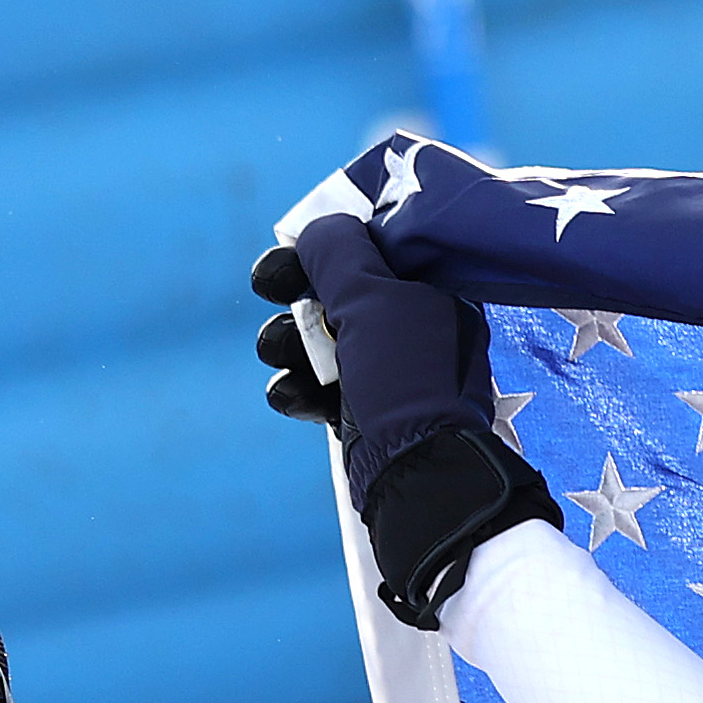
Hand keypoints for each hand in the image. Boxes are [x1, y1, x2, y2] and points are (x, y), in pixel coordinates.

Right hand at [249, 182, 557, 629]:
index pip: (368, 252)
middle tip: (271, 292)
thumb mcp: (371, 298)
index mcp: (431, 292)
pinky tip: (293, 395)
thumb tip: (318, 228)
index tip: (288, 252)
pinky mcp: (365, 414)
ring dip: (289, 342)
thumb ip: (339, 252)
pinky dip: (299, 390)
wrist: (418, 475)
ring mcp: (389, 374)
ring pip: (318, 342)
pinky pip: (317, 388)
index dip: (322, 248)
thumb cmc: (404, 377)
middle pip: (334, 294)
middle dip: (296, 296)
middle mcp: (413, 329)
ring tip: (284, 353)